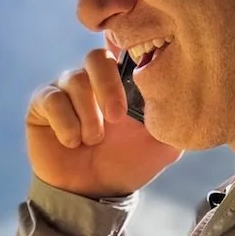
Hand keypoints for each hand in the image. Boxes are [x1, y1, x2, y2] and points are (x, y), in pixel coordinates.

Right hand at [26, 46, 180, 197]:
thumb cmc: (126, 165)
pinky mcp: (43, 104)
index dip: (124, 41)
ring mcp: (65, 90)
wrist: (92, 194)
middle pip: (96, 56)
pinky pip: (52, 98)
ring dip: (89, 115)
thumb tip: (191, 94)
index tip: (132, 58)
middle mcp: (92, 80)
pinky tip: (72, 142)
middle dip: (108, 86)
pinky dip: (66, 123)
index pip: (121, 44)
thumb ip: (175, 119)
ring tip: (93, 141)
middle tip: (118, 118)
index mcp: (121, 82)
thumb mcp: (162, 146)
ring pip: (74, 79)